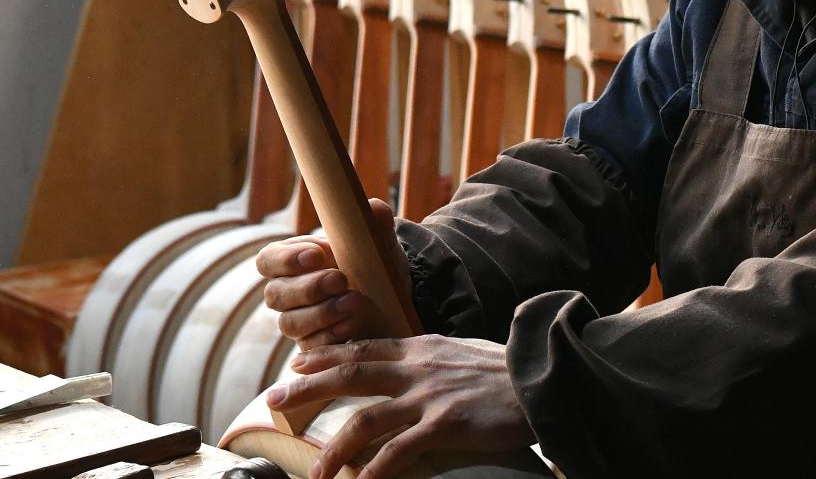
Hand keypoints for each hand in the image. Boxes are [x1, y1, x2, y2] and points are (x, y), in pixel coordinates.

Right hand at [255, 198, 410, 349]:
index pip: (267, 260)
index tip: (317, 254)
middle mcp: (287, 292)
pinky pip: (311, 346)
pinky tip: (353, 324)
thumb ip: (375, 222)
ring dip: (322, 313)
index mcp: (292, 260)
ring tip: (354, 301)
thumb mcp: (378, 242)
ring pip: (290, 323)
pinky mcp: (313, 346)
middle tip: (340, 279)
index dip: (286, 259)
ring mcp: (298, 321)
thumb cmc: (375, 262)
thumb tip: (372, 207)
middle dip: (308, 288)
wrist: (395, 297)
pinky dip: (332, 335)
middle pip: (276, 295)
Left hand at [266, 335, 536, 478]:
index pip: (364, 348)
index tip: (298, 362)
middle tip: (274, 399)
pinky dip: (374, 472)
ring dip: (334, 448)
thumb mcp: (462, 352)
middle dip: (309, 387)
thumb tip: (413, 369)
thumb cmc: (506, 371)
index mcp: (422, 348)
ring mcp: (429, 397)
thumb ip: (432, 360)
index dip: (328, 355)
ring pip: (366, 421)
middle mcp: (418, 369)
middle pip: (351, 374)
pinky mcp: (445, 426)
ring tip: (315, 472)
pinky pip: (399, 453)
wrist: (541, 379)